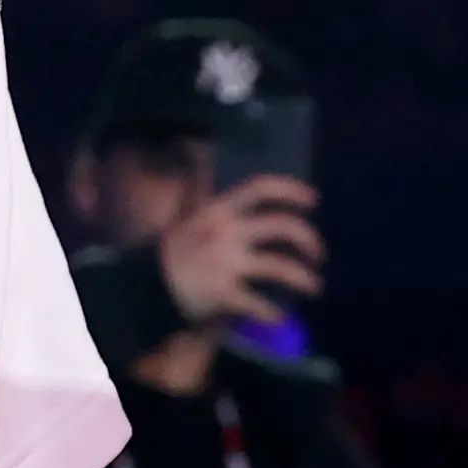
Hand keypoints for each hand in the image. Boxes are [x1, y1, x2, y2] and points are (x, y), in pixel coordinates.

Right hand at [161, 175, 325, 331]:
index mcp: (219, 210)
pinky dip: (272, 313)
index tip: (313, 199)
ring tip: (315, 288)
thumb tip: (200, 150)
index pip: (259, 188)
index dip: (290, 190)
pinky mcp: (223, 293)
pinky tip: (278, 317)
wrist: (150, 287)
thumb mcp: (186, 213)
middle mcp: (227, 232)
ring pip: (279, 267)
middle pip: (281, 226)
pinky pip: (259, 304)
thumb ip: (199, 188)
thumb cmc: (173, 250)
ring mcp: (226, 263)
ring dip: (303, 279)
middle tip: (318, 254)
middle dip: (308, 238)